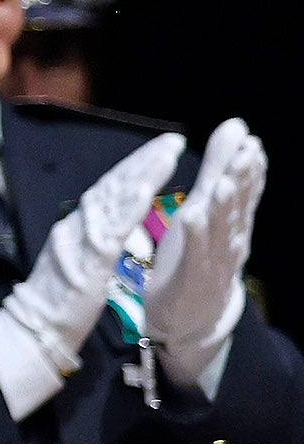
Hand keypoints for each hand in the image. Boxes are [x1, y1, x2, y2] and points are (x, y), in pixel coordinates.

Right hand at [0, 132, 182, 378]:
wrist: (35, 329)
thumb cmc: (57, 304)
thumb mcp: (75, 266)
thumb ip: (87, 245)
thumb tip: (103, 231)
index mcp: (74, 230)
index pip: (105, 192)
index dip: (131, 169)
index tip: (156, 152)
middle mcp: (75, 227)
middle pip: (111, 185)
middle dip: (142, 160)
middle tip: (170, 140)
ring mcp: (80, 240)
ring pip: (113, 197)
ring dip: (141, 172)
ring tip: (167, 153)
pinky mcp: (88, 258)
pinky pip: (112, 225)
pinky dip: (130, 202)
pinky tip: (147, 186)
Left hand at [146, 120, 267, 393]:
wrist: (195, 317)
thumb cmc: (199, 254)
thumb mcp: (207, 207)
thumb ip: (219, 168)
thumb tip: (238, 126)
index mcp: (231, 223)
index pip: (245, 192)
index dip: (249, 168)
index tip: (251, 142)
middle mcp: (229, 241)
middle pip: (237, 208)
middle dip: (243, 181)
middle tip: (246, 153)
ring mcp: (213, 262)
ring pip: (221, 231)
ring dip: (223, 207)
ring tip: (223, 182)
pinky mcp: (192, 281)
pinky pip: (195, 257)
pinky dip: (195, 238)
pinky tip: (193, 217)